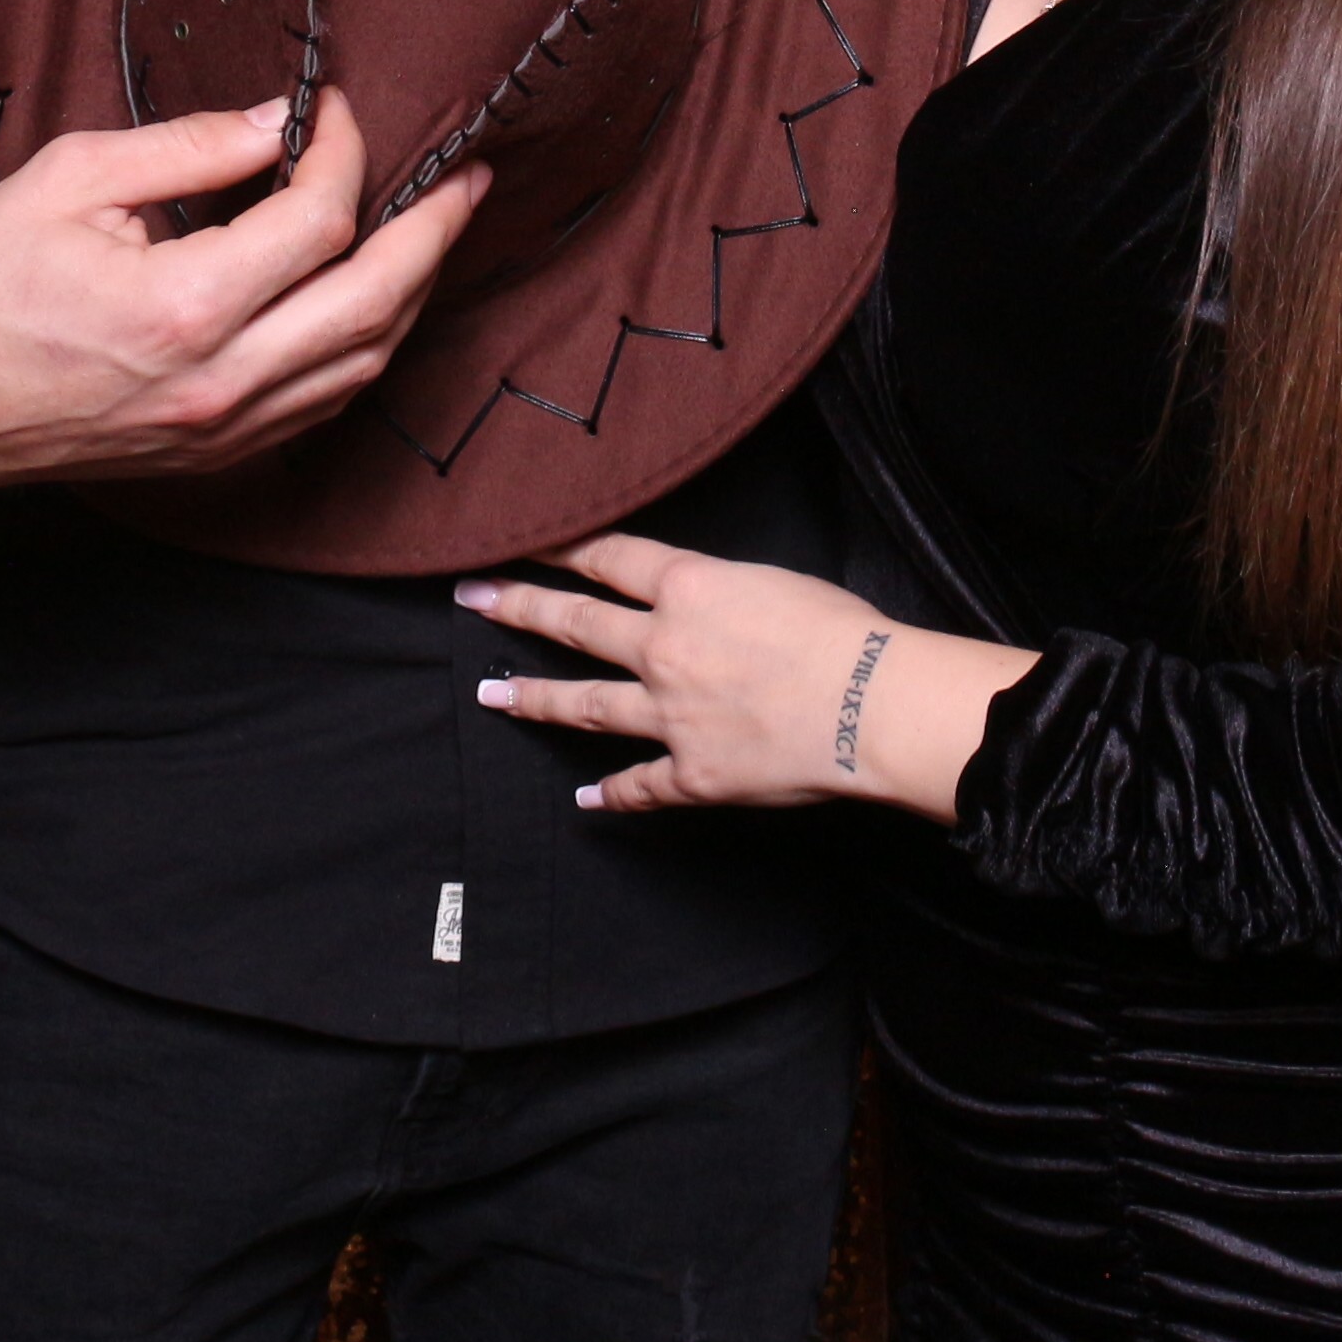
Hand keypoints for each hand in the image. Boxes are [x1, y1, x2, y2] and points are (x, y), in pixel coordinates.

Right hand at [0, 92, 482, 490]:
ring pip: (366, 363)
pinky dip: (368, 346)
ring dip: (414, 291)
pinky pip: (328, 403)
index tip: (338, 109)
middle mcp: (221, 381)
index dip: (344, 152)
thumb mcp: (72, 178)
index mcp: (184, 307)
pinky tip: (377, 298)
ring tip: (438, 230)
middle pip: (377, 301)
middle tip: (468, 177)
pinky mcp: (220, 457)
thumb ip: (188, 145)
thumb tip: (279, 120)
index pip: (318, 220)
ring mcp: (226, 431)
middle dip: (434, 229)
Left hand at [461, 531, 1036, 821]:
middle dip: (517, 607)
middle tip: (470, 597)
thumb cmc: (845, 633)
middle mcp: (663, 649)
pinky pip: (640, 786)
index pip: (607, 559)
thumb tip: (699, 600)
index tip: (517, 542)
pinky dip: (612, 795)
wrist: (871, 705)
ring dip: (532, 698)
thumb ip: (721, 591)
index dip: (558, 549)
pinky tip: (586, 799)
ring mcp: (668, 715)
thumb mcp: (776, 581)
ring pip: (583, 706)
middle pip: (575, 623)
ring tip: (490, 692)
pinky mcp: (689, 774)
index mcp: (689, 589)